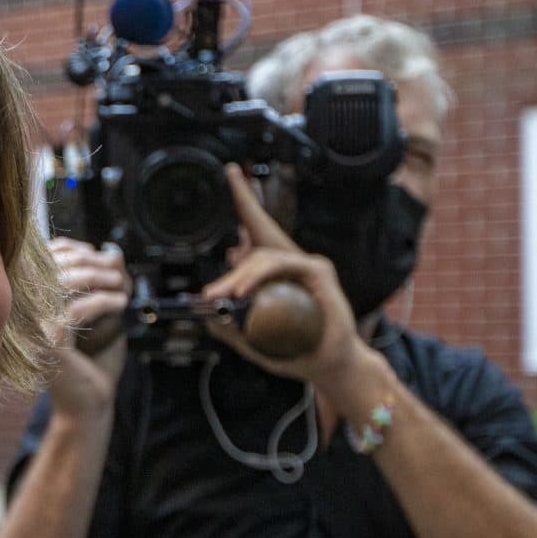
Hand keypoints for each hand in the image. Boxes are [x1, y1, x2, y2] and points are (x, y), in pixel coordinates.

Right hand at [45, 237, 129, 418]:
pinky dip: (105, 301)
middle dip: (94, 262)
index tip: (101, 256)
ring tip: (122, 285)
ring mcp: (33, 325)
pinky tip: (120, 304)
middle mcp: (22, 309)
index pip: (45, 256)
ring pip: (68, 281)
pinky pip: (79, 307)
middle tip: (119, 271)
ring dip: (102, 277)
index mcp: (28, 298)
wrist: (88, 402)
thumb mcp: (99, 312)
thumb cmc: (92, 359)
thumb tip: (114, 251)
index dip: (75, 249)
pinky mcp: (49, 341)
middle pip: (58, 264)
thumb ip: (103, 281)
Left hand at [201, 165, 375, 407]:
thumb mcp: (254, 344)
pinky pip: (283, 264)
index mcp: (276, 272)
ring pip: (262, 256)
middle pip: (255, 241)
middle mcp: (291, 262)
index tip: (231, 171)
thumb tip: (205, 315)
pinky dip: (260, 276)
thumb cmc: (297, 352)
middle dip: (229, 256)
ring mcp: (306, 264)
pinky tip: (243, 292)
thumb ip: (231, 329)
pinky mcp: (319, 271)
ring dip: (237, 277)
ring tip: (222, 297)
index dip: (244, 199)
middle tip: (208, 295)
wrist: (331, 366)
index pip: (256, 229)